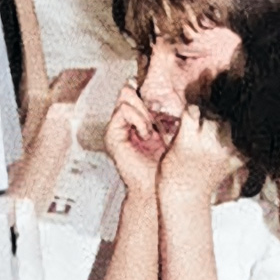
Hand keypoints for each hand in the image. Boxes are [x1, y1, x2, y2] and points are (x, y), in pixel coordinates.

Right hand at [104, 82, 163, 196]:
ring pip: (125, 98)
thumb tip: (168, 92)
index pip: (134, 92)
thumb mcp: (167, 130)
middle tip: (156, 121)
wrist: (155, 186)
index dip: (146, 93)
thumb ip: (162, 112)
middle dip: (145, 102)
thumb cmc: (164, 163)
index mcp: (134, 120)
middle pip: (128, 92)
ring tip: (151, 131)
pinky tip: (146, 135)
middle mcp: (122, 122)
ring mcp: (114, 128)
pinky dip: (138, 120)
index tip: (160, 108)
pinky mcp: (111, 136)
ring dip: (143, 113)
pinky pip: (123, 112)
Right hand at [159, 105, 244, 201]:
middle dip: (209, 115)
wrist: (184, 199)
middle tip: (204, 122)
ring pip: (229, 125)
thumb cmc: (171, 173)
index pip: (193, 110)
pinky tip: (232, 141)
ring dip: (224, 124)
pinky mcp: (233, 162)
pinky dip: (241, 141)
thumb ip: (183, 129)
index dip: (192, 109)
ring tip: (216, 131)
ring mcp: (223, 154)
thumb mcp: (171, 148)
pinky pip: (244, 145)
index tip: (191, 113)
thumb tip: (194, 110)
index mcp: (187, 141)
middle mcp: (207, 145)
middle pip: (213, 116)